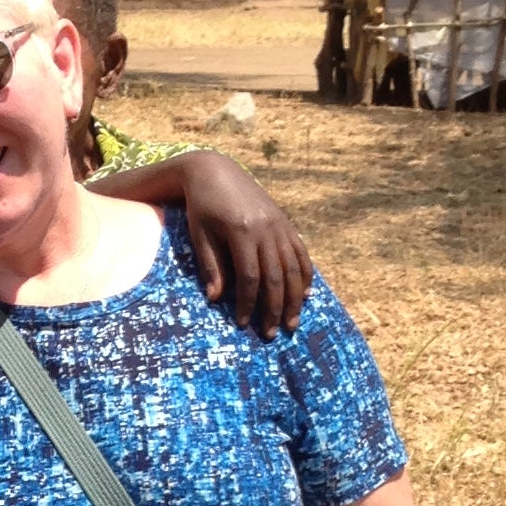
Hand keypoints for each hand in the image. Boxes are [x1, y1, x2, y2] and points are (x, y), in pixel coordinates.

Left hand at [170, 151, 313, 336]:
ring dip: (294, 298)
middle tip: (272, 334)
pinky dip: (305, 274)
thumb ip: (210, 265)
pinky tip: (306, 294)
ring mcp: (279, 225)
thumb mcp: (199, 234)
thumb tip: (216, 300)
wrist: (215, 171)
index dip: (248, 304)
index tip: (244, 324)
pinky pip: (301, 252)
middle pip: (276, 277)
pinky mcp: (285, 222)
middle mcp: (266, 228)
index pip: (250, 278)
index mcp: (242, 231)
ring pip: (293, 268)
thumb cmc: (201, 205)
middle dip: (275, 309)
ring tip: (292, 323)